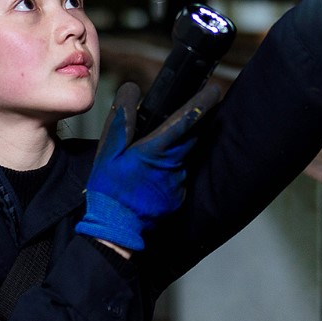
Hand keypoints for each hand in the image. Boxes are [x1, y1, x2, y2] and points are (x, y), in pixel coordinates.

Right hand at [76, 81, 220, 250]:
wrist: (115, 230)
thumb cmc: (108, 190)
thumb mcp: (107, 152)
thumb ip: (121, 120)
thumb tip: (132, 90)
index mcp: (155, 151)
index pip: (185, 121)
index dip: (201, 104)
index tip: (214, 90)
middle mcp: (173, 166)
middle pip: (191, 137)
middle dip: (195, 123)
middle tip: (195, 110)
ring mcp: (178, 183)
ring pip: (183, 157)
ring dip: (176, 150)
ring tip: (151, 158)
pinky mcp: (179, 197)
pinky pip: (178, 175)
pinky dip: (170, 171)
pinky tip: (151, 179)